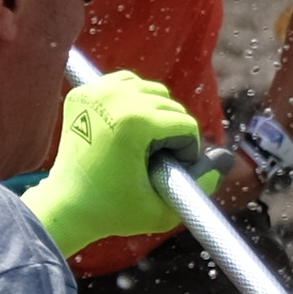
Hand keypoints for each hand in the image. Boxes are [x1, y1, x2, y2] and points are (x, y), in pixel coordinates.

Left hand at [24, 71, 206, 257]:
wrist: (66, 205)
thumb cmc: (113, 210)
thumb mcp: (165, 207)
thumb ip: (202, 183)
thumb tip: (226, 158)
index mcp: (134, 122)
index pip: (185, 125)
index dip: (185, 152)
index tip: (165, 170)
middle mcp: (114, 99)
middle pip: (170, 105)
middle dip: (171, 133)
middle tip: (153, 159)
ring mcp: (95, 92)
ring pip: (151, 91)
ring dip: (156, 115)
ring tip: (143, 143)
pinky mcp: (83, 92)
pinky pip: (125, 83)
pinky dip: (134, 99)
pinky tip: (130, 125)